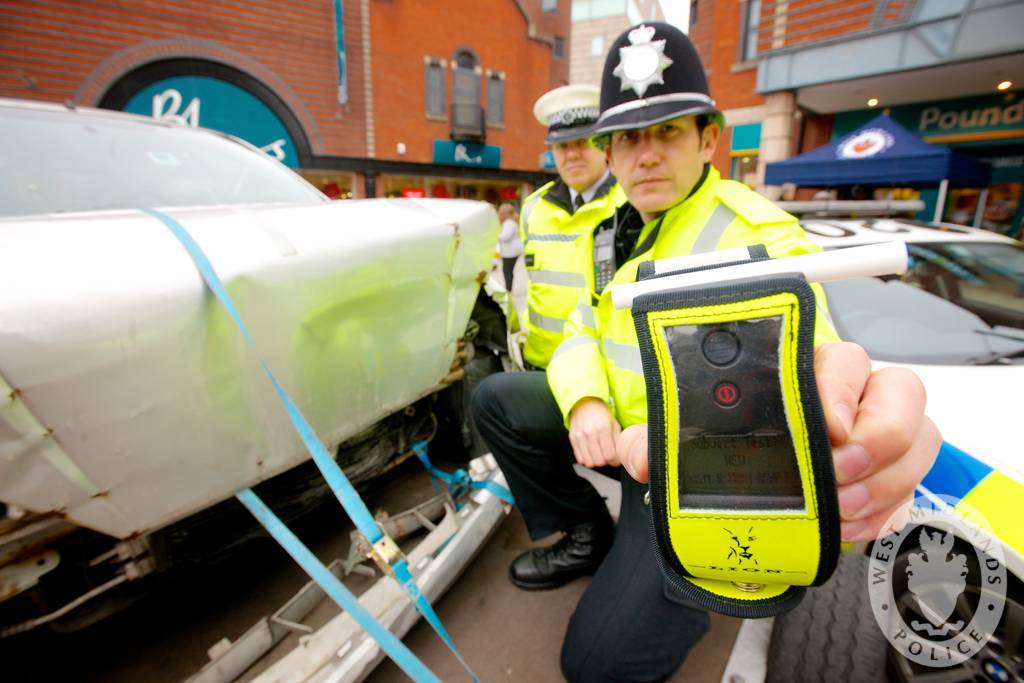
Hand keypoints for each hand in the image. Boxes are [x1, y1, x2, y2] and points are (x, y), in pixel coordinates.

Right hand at [568, 398, 621, 467]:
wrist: (585, 403)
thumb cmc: (601, 414)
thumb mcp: (614, 424)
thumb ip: (618, 441)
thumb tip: (619, 456)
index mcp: (603, 429)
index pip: (610, 455)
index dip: (615, 461)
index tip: (615, 459)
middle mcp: (590, 433)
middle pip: (599, 461)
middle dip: (605, 462)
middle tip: (607, 456)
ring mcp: (579, 437)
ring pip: (589, 462)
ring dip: (595, 462)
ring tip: (598, 455)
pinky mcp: (572, 439)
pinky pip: (579, 459)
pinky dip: (586, 459)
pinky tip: (590, 453)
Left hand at [616, 342, 940, 542]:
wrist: (753, 496)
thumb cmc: (730, 449)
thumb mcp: (689, 445)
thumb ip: (659, 443)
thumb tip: (637, 453)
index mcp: (804, 372)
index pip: (841, 358)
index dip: (841, 388)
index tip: (829, 427)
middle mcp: (853, 395)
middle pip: (901, 389)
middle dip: (879, 436)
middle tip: (840, 475)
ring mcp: (882, 432)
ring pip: (919, 437)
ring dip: (886, 480)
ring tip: (841, 510)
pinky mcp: (895, 473)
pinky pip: (915, 485)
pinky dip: (886, 511)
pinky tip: (850, 527)